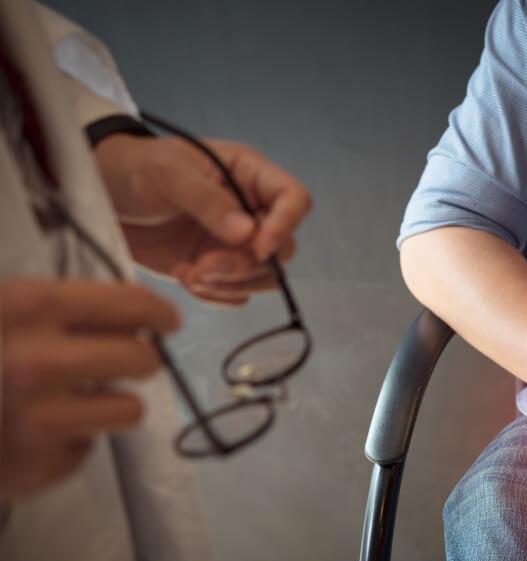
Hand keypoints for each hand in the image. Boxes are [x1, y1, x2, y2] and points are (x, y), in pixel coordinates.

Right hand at [0, 280, 178, 498]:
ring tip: (75, 401)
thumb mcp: (9, 312)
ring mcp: (36, 418)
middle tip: (123, 363)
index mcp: (29, 306)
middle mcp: (38, 360)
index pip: (132, 305)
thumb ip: (67, 309)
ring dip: (112, 406)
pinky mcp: (37, 465)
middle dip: (139, 361)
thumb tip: (145, 314)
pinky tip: (37, 432)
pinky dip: (73, 441)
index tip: (168, 322)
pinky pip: (89, 448)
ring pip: (130, 410)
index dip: (159, 312)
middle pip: (142, 360)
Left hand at [95, 134, 310, 304]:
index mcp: (250, 176)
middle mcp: (251, 211)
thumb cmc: (136, 168)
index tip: (257, 246)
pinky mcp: (216, 269)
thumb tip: (247, 233)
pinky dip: (214, 295)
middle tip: (205, 265)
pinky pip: (236, 294)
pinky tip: (184, 276)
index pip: (294, 199)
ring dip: (230, 283)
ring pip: (263, 276)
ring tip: (189, 274)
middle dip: (245, 264)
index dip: (285, 225)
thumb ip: (209, 201)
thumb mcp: (169, 174)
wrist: (100, 194)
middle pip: (281, 248)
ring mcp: (234, 243)